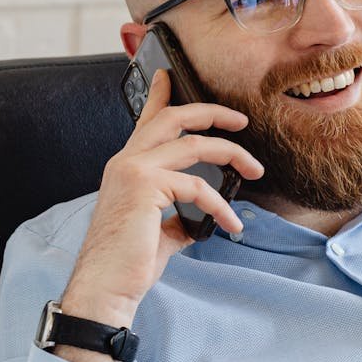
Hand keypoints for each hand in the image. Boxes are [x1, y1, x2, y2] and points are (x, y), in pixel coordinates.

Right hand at [60, 69, 264, 330]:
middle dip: (212, 113)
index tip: (168, 74)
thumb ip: (179, 213)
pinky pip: (199, 186)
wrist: (106, 287)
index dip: (159, 95)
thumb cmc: (129, 263)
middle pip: (174, 117)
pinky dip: (222, 206)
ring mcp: (133, 169)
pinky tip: (233, 225)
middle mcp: (126, 160)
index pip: (146, 121)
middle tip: (241, 121)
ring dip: (232, 154)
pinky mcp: (145, 186)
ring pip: (195, 144)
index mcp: (127, 166)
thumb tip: (205, 217)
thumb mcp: (160, 229)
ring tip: (254, 171)